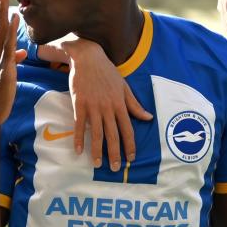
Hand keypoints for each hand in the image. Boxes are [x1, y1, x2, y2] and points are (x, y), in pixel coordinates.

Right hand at [60, 37, 152, 169]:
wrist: (88, 57)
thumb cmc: (107, 72)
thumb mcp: (124, 87)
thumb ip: (134, 104)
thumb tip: (148, 117)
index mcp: (120, 104)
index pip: (128, 129)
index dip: (130, 145)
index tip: (131, 158)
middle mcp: (108, 108)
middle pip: (113, 134)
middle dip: (115, 153)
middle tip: (116, 168)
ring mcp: (93, 107)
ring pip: (96, 133)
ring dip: (97, 150)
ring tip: (97, 164)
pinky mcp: (80, 104)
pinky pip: (79, 125)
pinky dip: (78, 138)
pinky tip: (79, 150)